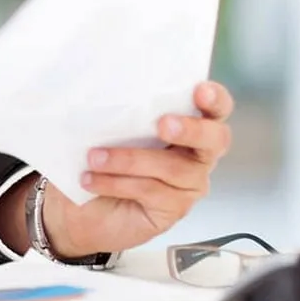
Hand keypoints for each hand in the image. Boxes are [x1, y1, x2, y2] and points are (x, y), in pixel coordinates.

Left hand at [41, 81, 234, 257]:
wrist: (83, 210)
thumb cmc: (100, 162)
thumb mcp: (109, 132)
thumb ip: (122, 115)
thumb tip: (107, 93)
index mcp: (189, 126)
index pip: (216, 109)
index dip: (215, 99)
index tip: (200, 90)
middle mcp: (198, 155)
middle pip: (214, 140)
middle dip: (191, 129)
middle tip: (163, 124)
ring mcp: (189, 185)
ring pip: (172, 167)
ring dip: (129, 159)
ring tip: (95, 157)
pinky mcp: (173, 208)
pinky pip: (150, 190)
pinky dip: (116, 182)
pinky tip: (91, 179)